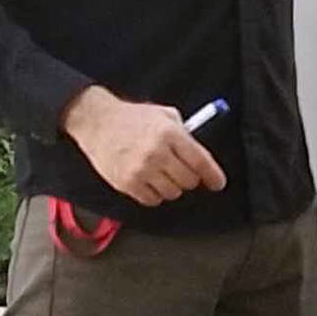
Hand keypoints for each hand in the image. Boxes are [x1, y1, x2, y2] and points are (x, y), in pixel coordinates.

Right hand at [60, 86, 226, 207]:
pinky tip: (150, 181)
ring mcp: (141, 170)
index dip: (213, 175)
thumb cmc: (132, 118)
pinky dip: (155, 194)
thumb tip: (200, 154)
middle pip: (189, 180)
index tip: (219, 183)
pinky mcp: (126, 183)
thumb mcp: (165, 115)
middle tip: (183, 171)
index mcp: (170, 134)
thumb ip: (185, 133)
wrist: (97, 122)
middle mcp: (157, 153)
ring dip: (173, 187)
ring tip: (163, 174)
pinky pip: (152, 200)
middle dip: (191, 178)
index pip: (200, 161)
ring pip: (172, 193)